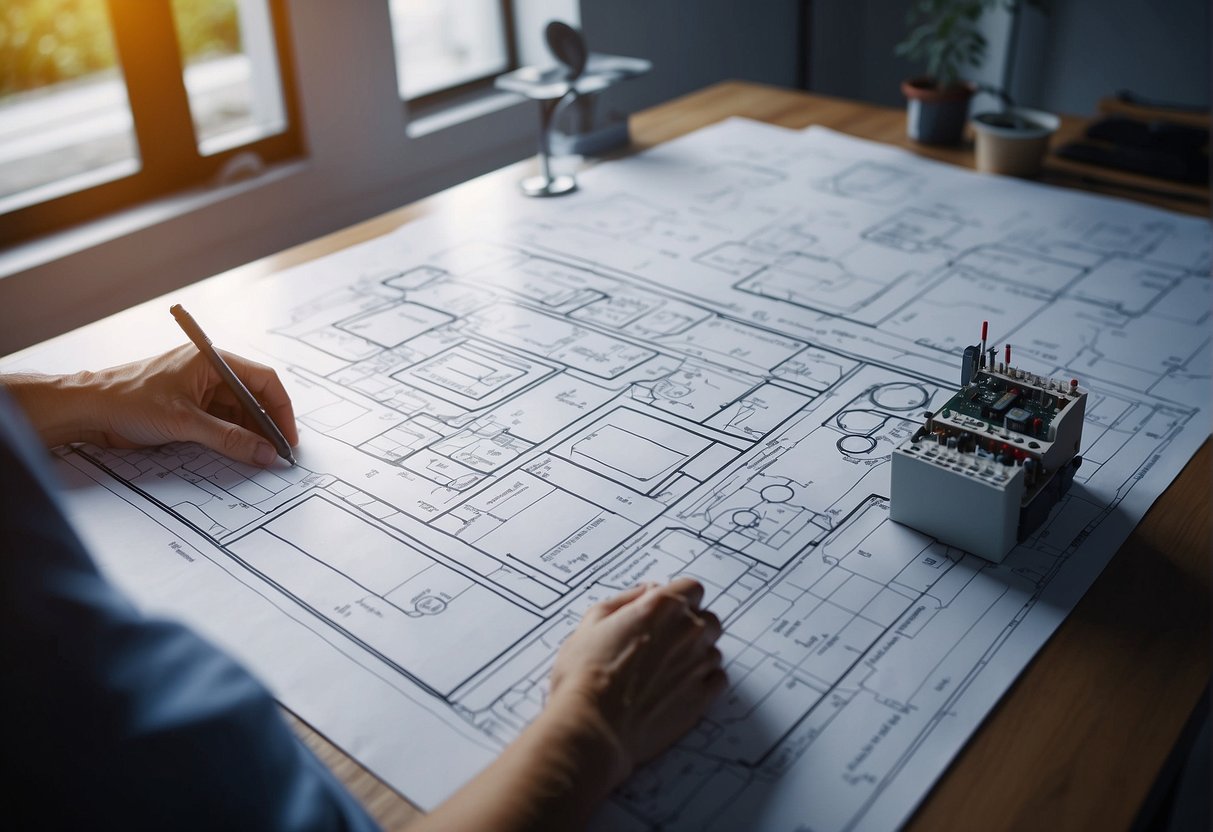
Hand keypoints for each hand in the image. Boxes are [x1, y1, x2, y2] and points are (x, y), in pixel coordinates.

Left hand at [7, 345, 297, 465]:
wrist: (87, 410)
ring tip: (260, 457)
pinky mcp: (189, 409)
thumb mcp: (185, 423)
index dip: (280, 408)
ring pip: (238, 413)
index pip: (262, 379)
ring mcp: (199, 391)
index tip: (287, 436)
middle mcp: (209, 372)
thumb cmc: (128, 400)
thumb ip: (229, 439)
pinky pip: (221, 423)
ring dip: (250, 434)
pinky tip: (240, 453)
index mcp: (211, 361)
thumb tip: (265, 453)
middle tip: (277, 453)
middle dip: (267, 425)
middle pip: (253, 398)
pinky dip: (232, 438)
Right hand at [548, 578, 726, 786]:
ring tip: (666, 670)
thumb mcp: (592, 621)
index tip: (664, 612)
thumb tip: (645, 592)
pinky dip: (704, 680)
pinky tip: (678, 687)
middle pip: (708, 618)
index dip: (678, 599)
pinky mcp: (702, 697)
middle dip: (690, 626)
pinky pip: (718, 678)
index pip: (692, 588)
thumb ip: (624, 600)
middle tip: (663, 643)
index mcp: (662, 606)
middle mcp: (688, 631)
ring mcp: (698, 664)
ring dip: (696, 654)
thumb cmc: (585, 674)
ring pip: (713, 649)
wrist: (593, 725)